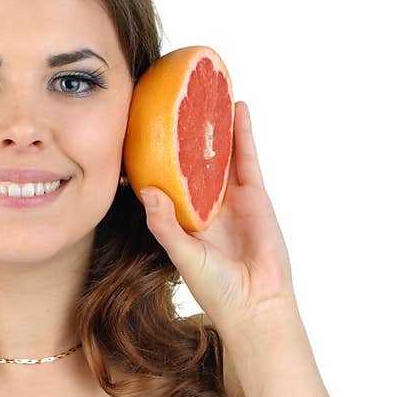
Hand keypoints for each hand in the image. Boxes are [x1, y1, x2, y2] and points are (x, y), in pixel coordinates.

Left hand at [140, 102, 297, 336]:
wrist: (255, 303)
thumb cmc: (216, 288)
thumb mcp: (183, 254)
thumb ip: (165, 224)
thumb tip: (146, 190)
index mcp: (184, 218)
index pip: (167, 181)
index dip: (156, 157)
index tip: (141, 128)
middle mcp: (206, 204)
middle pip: (194, 160)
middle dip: (186, 133)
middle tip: (175, 99)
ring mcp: (231, 198)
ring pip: (221, 154)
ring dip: (215, 125)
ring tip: (206, 92)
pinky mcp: (255, 195)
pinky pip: (247, 158)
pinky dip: (242, 133)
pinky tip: (236, 107)